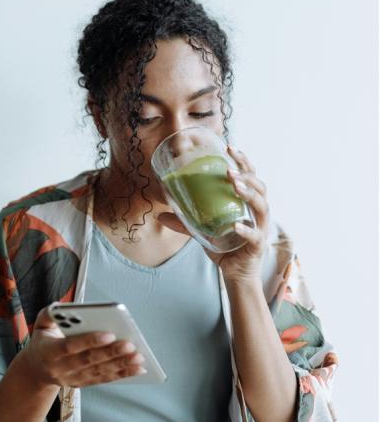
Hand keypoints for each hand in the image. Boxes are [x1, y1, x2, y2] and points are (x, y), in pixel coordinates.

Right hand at [16, 306, 145, 387]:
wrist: (35, 371)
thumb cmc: (42, 343)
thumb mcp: (39, 326)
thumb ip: (48, 315)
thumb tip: (60, 306)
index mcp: (49, 352)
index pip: (70, 346)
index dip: (90, 341)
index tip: (109, 334)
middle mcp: (60, 368)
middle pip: (89, 361)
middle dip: (111, 353)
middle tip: (130, 344)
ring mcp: (72, 379)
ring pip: (99, 372)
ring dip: (121, 365)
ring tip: (138, 357)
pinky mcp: (82, 383)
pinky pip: (103, 380)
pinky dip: (122, 375)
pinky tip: (137, 369)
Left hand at [157, 144, 268, 282]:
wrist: (235, 274)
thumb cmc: (223, 247)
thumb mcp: (201, 232)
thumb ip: (184, 223)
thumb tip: (160, 215)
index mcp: (246, 204)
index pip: (250, 176)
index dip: (243, 161)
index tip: (229, 146)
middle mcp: (257, 212)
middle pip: (260, 186)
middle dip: (246, 174)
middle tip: (228, 168)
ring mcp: (261, 228)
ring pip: (261, 206)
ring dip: (248, 193)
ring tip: (233, 184)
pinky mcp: (258, 246)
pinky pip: (254, 235)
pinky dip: (246, 229)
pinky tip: (236, 224)